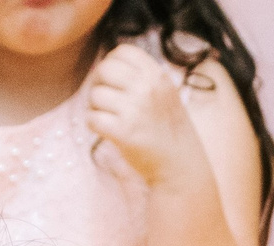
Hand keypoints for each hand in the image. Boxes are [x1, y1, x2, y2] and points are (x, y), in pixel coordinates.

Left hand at [83, 43, 206, 190]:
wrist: (180, 166)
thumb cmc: (169, 130)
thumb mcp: (165, 94)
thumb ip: (142, 78)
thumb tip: (107, 67)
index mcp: (157, 76)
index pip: (123, 51)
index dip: (112, 62)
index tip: (112, 79)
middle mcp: (146, 89)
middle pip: (104, 69)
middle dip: (98, 83)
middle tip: (103, 99)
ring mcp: (134, 110)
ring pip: (95, 95)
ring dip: (95, 106)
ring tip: (107, 117)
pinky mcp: (123, 132)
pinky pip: (92, 118)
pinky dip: (93, 124)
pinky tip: (104, 130)